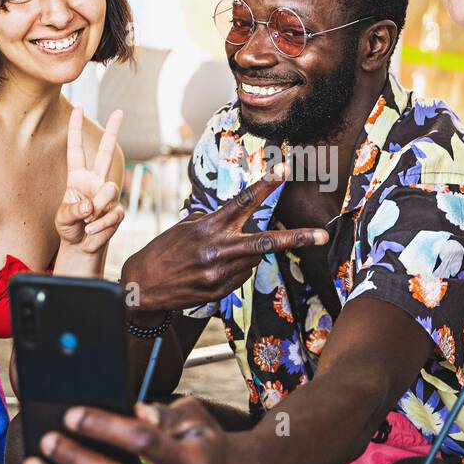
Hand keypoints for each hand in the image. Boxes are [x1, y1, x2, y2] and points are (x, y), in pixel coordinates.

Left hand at [56, 107, 123, 253]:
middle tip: (120, 111)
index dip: (76, 130)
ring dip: (97, 208)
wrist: (81, 246)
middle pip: (105, 152)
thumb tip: (91, 206)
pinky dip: (101, 225)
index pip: (76, 150)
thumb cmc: (69, 227)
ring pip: (109, 189)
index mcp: (77, 177)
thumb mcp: (63, 218)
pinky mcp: (117, 210)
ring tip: (88, 221)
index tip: (79, 109)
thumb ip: (74, 210)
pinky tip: (92, 231)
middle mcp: (95, 181)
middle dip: (113, 131)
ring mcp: (108, 195)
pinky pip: (113, 213)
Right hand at [119, 165, 328, 315]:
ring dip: (246, 255)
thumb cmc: (163, 251)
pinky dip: (235, 270)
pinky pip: (241, 276)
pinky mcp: (219, 291)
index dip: (266, 186)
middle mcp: (218, 250)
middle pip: (266, 241)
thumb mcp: (185, 228)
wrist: (141, 286)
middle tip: (322, 236)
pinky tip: (212, 271)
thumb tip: (235, 216)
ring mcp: (220, 273)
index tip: (285, 171)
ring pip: (253, 260)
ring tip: (216, 257)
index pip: (243, 202)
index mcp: (209, 227)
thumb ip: (213, 221)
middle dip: (296, 238)